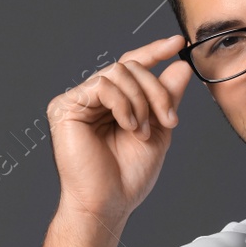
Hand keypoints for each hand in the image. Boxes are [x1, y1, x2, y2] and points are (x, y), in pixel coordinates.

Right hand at [45, 34, 194, 226]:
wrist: (108, 202)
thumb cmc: (128, 175)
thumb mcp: (158, 130)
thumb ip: (166, 98)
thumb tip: (180, 66)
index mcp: (113, 103)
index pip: (132, 66)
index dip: (155, 51)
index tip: (179, 43)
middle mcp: (93, 98)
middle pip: (130, 67)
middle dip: (155, 91)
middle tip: (167, 120)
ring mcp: (78, 101)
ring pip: (118, 72)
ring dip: (140, 101)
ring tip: (141, 131)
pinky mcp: (65, 107)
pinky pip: (101, 85)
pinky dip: (122, 104)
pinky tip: (127, 125)